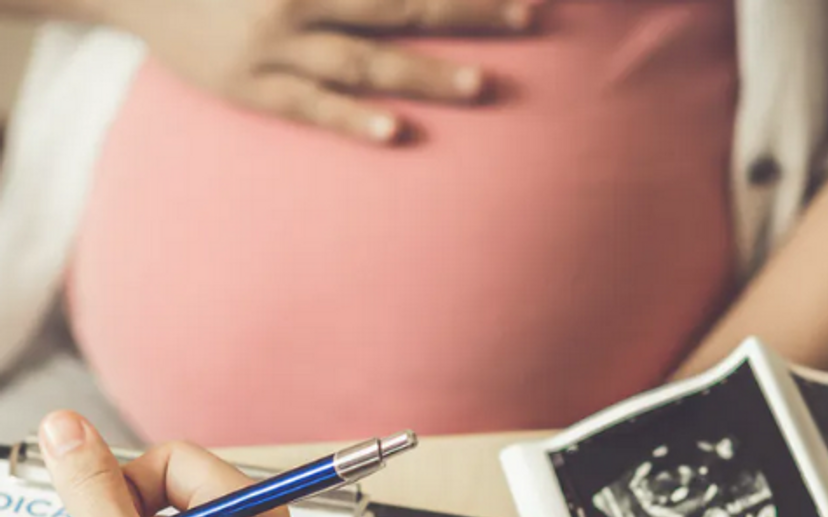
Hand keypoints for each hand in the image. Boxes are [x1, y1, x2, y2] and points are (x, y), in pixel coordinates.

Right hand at [102, 0, 535, 142]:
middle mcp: (298, 0)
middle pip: (397, 6)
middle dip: (464, 12)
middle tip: (525, 18)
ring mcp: (274, 49)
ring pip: (362, 60)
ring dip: (423, 72)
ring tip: (479, 85)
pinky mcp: (251, 90)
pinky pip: (310, 107)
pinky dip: (352, 118)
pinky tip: (395, 131)